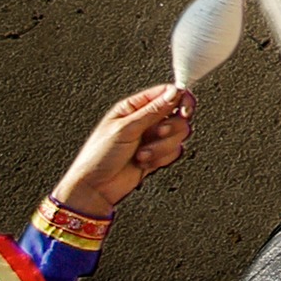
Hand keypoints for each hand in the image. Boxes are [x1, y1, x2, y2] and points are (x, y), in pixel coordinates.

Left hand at [54, 83, 193, 216]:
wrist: (96, 187)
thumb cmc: (98, 156)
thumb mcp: (125, 128)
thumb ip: (153, 110)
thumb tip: (173, 92)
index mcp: (134, 107)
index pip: (167, 93)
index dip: (180, 99)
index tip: (183, 110)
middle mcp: (146, 120)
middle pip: (178, 114)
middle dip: (170, 127)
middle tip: (157, 133)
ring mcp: (153, 139)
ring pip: (179, 135)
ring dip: (162, 146)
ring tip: (143, 153)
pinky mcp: (158, 155)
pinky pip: (175, 152)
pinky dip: (162, 158)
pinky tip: (144, 161)